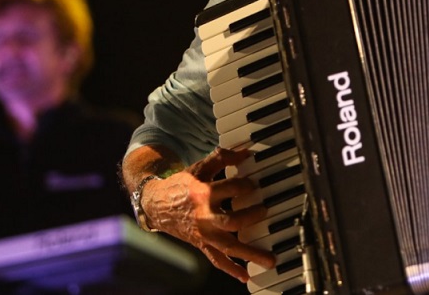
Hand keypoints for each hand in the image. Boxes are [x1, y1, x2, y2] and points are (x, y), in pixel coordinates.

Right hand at [140, 147, 275, 281]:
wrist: (157, 205)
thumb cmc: (181, 185)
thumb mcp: (199, 168)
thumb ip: (222, 158)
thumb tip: (246, 152)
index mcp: (203, 194)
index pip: (232, 189)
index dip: (247, 185)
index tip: (255, 184)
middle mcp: (204, 216)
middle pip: (233, 221)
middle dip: (252, 217)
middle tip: (265, 210)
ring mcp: (204, 233)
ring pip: (229, 246)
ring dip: (251, 253)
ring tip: (270, 260)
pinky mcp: (202, 244)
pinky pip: (217, 260)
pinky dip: (231, 269)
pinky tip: (246, 276)